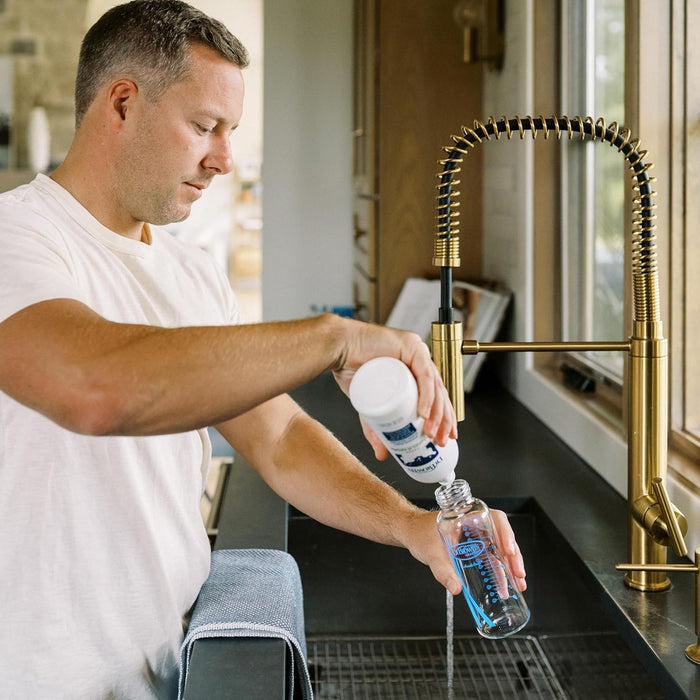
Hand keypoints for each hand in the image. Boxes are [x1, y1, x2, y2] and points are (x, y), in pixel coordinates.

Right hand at [330, 318, 457, 452]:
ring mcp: (417, 351)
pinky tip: (425, 413)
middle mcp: (420, 360)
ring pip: (435, 385)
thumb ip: (376, 428)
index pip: (438, 396)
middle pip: (440, 392)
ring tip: (430, 432)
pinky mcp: (411, 346)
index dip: (445, 418)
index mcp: (415, 371)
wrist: (336, 349)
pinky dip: (427, 395)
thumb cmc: (351, 369)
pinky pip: (424, 374)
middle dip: (444, 420)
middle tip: (440, 441)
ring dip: (437, 412)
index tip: (445, 438)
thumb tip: (382, 454)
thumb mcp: (369, 407)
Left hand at [400, 507, 526, 596]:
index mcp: (468, 515)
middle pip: (503, 536)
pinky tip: (506, 583)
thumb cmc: (419, 533)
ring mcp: (477, 535)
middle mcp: (476, 523)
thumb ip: (443, 571)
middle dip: (514, 556)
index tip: (509, 550)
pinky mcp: (474, 547)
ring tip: (518, 583)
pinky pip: (492, 556)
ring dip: (510, 565)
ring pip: (500, 547)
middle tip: (518, 574)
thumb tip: (457, 587)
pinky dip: (500, 568)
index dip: (506, 534)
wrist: (410, 532)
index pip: (496, 519)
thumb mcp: (430, 552)